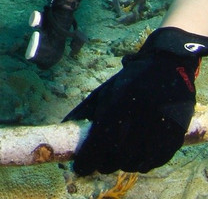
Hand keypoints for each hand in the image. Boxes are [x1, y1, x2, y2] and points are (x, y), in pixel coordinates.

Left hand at [65, 26, 207, 173]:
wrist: (167, 69)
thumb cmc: (129, 81)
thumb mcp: (104, 92)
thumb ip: (84, 112)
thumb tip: (62, 127)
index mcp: (118, 103)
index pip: (99, 141)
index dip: (87, 158)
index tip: (78, 168)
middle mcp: (139, 117)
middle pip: (117, 156)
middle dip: (103, 164)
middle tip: (98, 163)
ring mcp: (160, 127)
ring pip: (136, 162)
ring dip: (122, 165)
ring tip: (116, 159)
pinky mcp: (176, 134)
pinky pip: (156, 160)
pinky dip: (143, 164)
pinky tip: (136, 159)